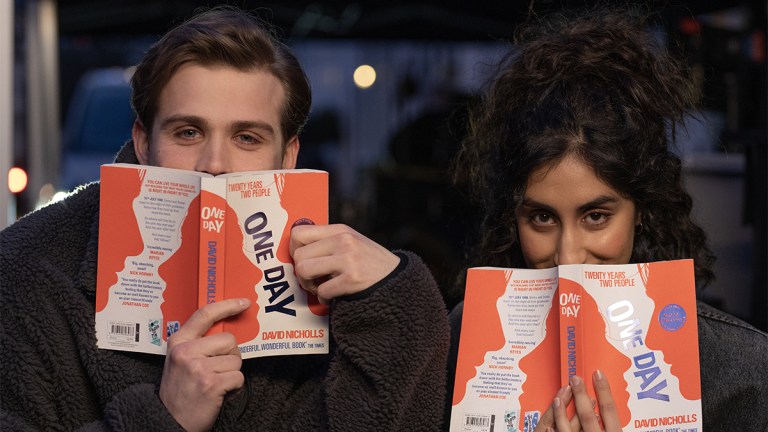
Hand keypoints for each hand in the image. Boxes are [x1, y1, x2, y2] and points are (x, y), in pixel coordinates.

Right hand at [159, 298, 249, 431]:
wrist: (168, 421)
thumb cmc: (179, 391)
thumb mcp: (179, 360)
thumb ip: (197, 343)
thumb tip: (226, 332)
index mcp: (178, 342)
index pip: (205, 314)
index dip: (227, 305)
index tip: (243, 303)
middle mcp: (186, 351)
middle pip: (229, 340)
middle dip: (231, 356)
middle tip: (218, 371)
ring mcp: (198, 367)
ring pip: (236, 361)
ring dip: (231, 374)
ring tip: (216, 384)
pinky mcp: (211, 383)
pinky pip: (238, 378)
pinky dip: (234, 388)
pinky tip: (220, 394)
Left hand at [289, 224, 399, 301]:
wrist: (397, 278)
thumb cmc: (369, 262)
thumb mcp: (351, 241)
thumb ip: (327, 241)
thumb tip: (296, 249)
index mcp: (340, 230)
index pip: (298, 232)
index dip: (293, 248)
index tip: (302, 259)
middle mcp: (343, 241)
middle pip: (299, 256)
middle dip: (300, 272)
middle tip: (312, 279)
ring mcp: (348, 259)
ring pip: (304, 271)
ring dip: (308, 284)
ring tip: (319, 286)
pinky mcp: (352, 279)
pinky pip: (322, 291)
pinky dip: (324, 298)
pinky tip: (333, 295)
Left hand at [534, 371, 621, 431]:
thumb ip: (610, 426)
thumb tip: (604, 411)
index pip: (610, 410)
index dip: (604, 391)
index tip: (598, 374)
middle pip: (588, 416)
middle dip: (580, 395)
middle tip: (575, 378)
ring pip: (569, 430)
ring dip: (561, 413)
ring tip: (557, 398)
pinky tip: (548, 427)